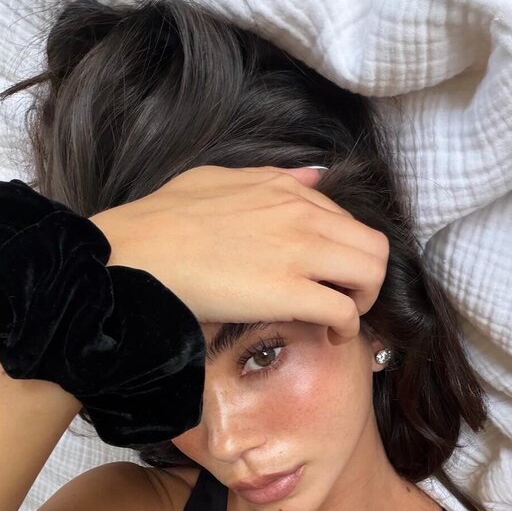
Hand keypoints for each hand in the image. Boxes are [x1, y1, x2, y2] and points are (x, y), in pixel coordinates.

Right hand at [89, 165, 388, 341]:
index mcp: (285, 189)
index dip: (343, 252)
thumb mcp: (219, 179)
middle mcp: (302, 215)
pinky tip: (330, 335)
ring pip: (372, 273)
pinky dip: (347, 328)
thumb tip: (312, 175)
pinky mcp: (291, 291)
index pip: (345, 219)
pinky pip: (346, 310)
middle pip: (373, 245)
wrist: (138, 254)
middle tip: (345, 299)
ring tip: (338, 318)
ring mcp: (300, 252)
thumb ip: (271, 178)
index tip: (328, 275)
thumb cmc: (164, 221)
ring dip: (364, 300)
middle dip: (367, 277)